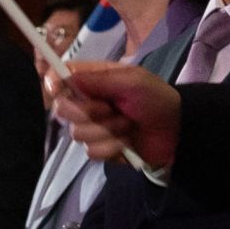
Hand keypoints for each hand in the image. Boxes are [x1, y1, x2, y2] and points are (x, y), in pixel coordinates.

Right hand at [47, 61, 178, 169]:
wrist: (176, 131)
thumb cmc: (156, 99)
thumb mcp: (132, 81)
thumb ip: (99, 79)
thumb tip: (66, 76)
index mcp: (95, 80)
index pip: (61, 78)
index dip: (53, 83)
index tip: (56, 89)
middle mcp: (89, 102)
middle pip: (63, 109)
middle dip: (88, 112)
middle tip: (111, 108)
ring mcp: (93, 127)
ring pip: (77, 133)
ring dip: (106, 130)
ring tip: (127, 124)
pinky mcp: (100, 148)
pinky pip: (91, 151)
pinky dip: (111, 147)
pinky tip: (127, 142)